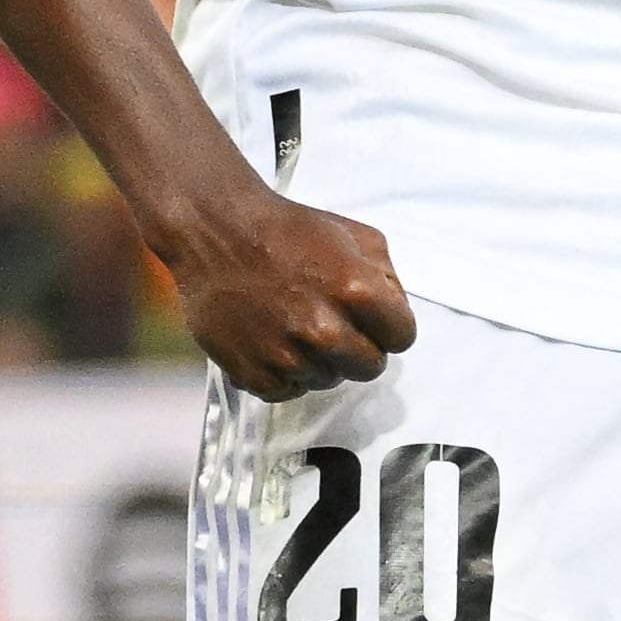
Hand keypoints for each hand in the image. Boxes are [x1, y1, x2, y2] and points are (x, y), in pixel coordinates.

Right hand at [160, 181, 419, 399]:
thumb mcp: (354, 234)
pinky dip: (284, 373)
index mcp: (357, 291)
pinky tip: (273, 340)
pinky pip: (289, 391)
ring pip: (329, 379)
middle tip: (334, 323)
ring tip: (295, 324)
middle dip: (359, 347)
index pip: (403, 337)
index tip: (371, 318)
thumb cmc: (288, 229)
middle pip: (370, 367)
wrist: (216, 232)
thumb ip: (386, 276)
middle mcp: (325, 330)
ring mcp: (288, 357)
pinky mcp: (255, 375)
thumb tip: (394, 312)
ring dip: (319, 359)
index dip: (389, 326)